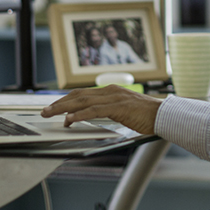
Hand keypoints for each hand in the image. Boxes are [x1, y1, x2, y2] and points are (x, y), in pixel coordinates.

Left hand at [41, 85, 161, 134]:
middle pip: (78, 95)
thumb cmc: (147, 116)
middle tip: (45, 111)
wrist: (164, 115)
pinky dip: (80, 114)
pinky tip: (70, 119)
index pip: (83, 94)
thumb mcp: (123, 112)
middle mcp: (110, 91)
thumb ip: (109, 111)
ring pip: (83, 101)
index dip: (66, 99)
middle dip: (59, 103)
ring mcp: (114, 97)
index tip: (54, 106)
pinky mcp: (118, 106)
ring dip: (64, 108)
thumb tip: (92, 118)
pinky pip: (95, 110)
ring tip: (50, 114)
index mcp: (111, 91)